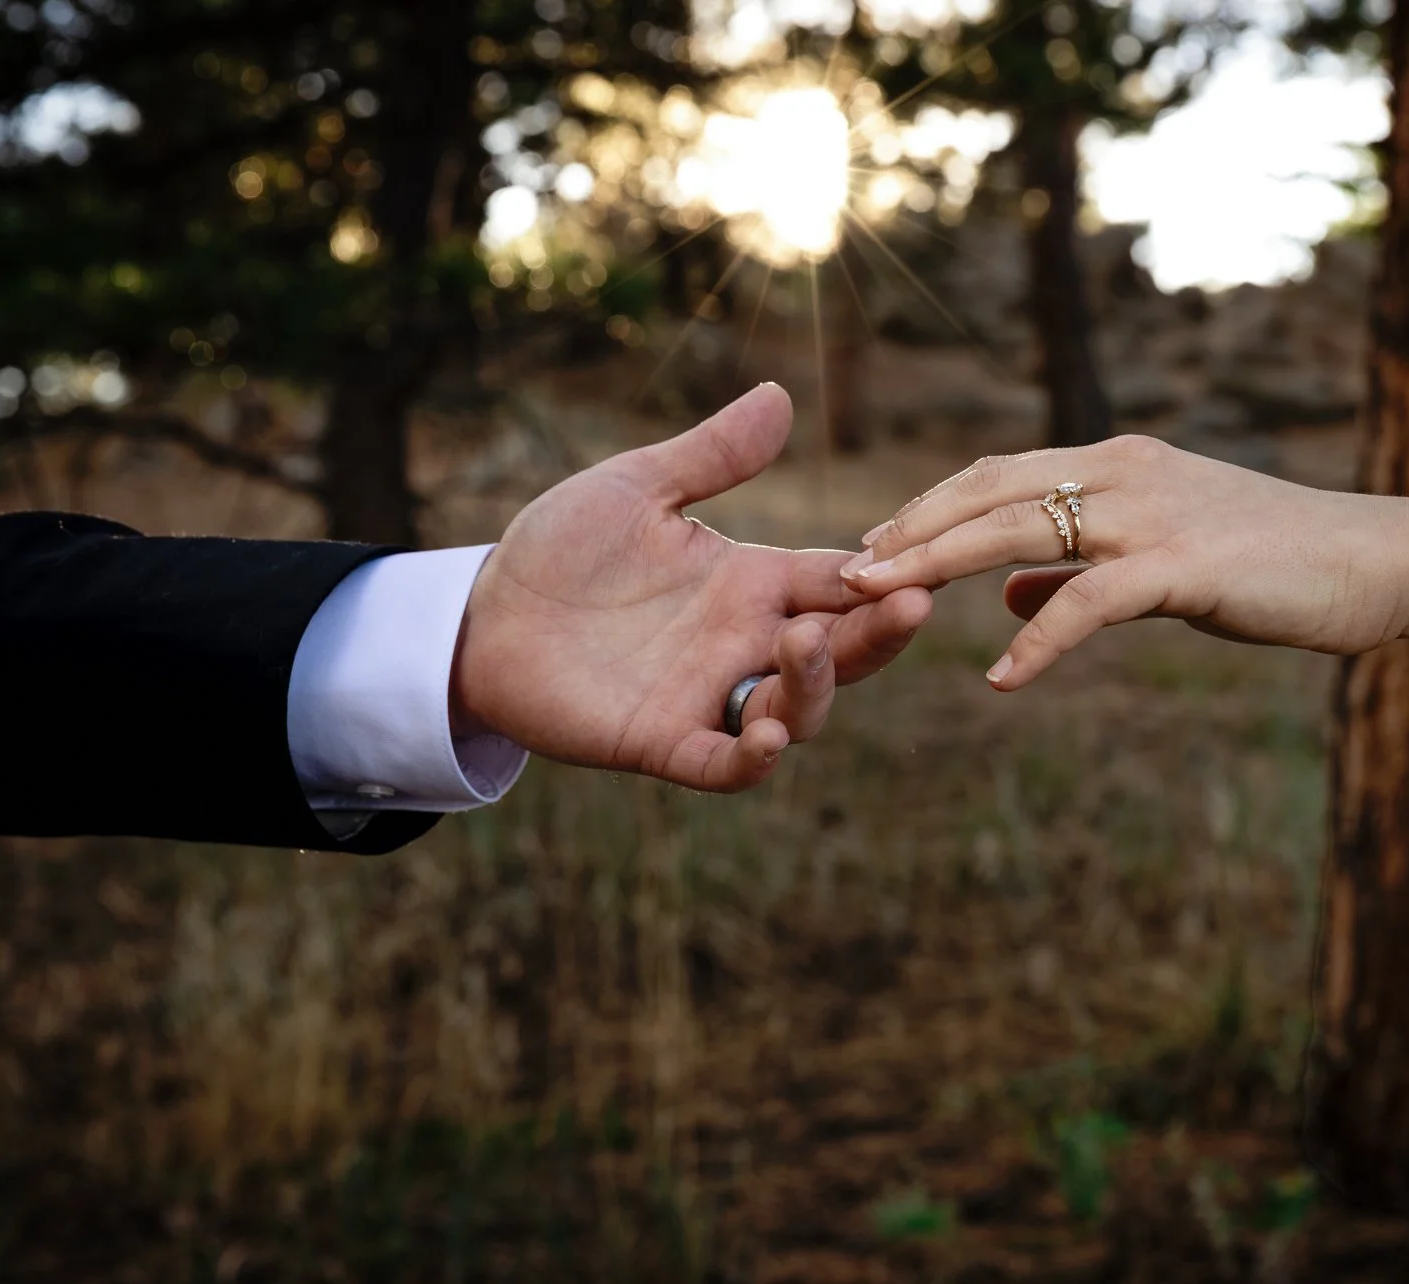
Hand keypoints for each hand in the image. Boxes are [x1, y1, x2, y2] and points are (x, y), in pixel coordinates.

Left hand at [451, 384, 931, 790]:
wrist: (484, 614)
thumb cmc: (563, 549)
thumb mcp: (639, 488)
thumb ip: (712, 455)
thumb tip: (779, 394)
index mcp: (753, 582)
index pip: (841, 583)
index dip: (886, 576)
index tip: (925, 561)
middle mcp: (746, 643)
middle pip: (843, 650)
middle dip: (881, 633)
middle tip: (911, 606)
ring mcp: (710, 696)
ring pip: (799, 709)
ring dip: (818, 685)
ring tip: (806, 644)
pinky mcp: (663, 740)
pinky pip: (725, 764)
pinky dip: (753, 759)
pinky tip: (767, 739)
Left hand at [839, 435, 1408, 689]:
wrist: (1374, 562)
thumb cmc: (1273, 563)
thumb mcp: (1163, 556)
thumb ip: (1080, 568)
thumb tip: (1008, 595)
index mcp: (1116, 464)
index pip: (998, 473)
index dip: (929, 506)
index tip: (873, 544)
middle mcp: (1123, 473)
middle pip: (989, 492)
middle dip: (911, 532)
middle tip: (846, 572)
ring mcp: (1152, 513)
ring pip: (1019, 531)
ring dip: (940, 568)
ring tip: (881, 602)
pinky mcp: (1183, 565)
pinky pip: (1089, 601)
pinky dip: (1037, 639)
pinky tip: (1001, 678)